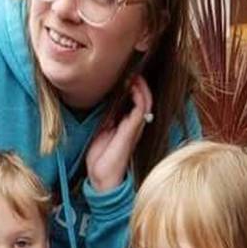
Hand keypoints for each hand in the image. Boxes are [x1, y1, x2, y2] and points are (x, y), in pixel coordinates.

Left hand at [85, 75, 152, 192]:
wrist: (102, 177)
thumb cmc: (100, 158)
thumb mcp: (101, 131)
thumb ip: (107, 117)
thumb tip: (106, 99)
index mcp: (126, 125)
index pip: (136, 102)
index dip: (133, 88)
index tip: (125, 75)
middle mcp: (134, 125)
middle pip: (144, 99)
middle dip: (140, 83)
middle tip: (131, 70)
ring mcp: (135, 127)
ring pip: (146, 101)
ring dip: (141, 86)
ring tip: (133, 74)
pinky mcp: (133, 130)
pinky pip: (141, 108)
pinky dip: (138, 95)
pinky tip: (132, 85)